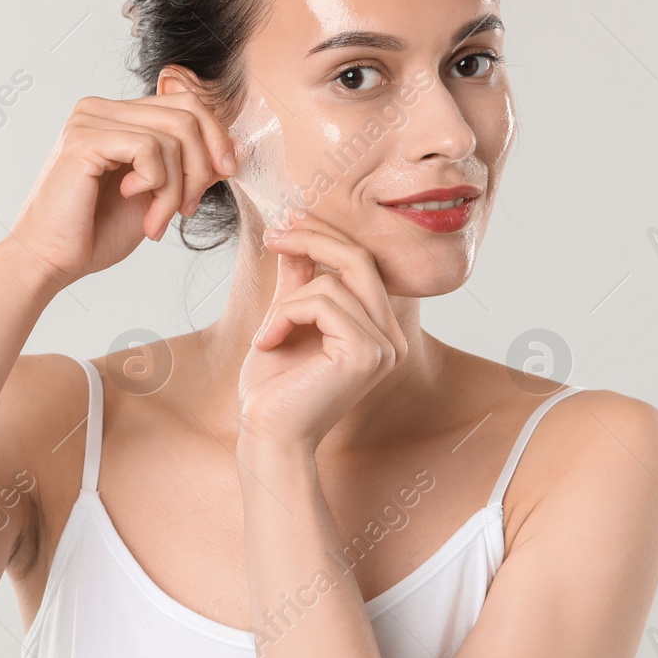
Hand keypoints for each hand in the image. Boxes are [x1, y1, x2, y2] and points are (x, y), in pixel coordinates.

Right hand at [6, 92, 236, 290]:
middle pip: (187, 113)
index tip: (226, 173)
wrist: (52, 261)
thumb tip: (237, 149)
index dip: (217, 137)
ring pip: (173, 134)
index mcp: (118, 115)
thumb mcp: (160, 194)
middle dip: (202, 165)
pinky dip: (155, 183)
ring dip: (176, 188)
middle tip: (189, 208)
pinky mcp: (84, 139)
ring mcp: (90, 119)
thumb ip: (190, 166)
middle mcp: (102, 108)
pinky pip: (149, 148)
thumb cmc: (97, 232)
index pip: (187, 102)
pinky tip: (132, 200)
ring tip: (157, 220)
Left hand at [237, 211, 407, 452]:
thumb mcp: (285, 321)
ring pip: (333, 283)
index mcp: (380, 330)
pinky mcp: (365, 354)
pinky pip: (323, 303)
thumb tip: (295, 234)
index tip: (287, 222)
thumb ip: (297, 280)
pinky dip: (286, 315)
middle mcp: (392, 339)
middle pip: (360, 261)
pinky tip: (268, 341)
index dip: (326, 236)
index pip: (362, 265)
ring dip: (286, 302)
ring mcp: (384, 348)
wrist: (267, 436)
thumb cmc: (275, 388)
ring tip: (265, 334)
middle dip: (314, 239)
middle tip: (273, 235)